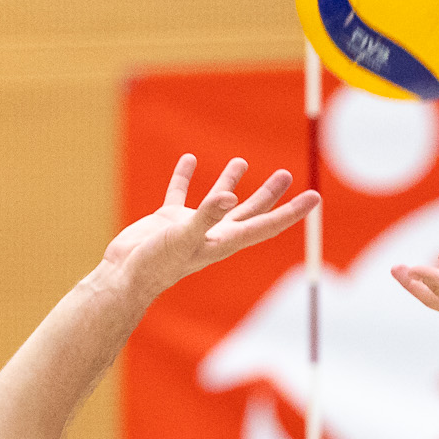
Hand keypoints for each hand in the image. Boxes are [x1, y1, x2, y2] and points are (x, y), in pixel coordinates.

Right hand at [103, 155, 317, 298]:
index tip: (314, 197)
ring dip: (230, 181)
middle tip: (286, 175)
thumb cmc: (155, 264)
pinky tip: (190, 161)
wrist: (123, 277)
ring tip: (241, 161)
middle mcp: (213, 233)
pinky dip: (185, 177)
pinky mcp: (168, 219)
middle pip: (250, 212)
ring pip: (218, 201)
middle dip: (269, 195)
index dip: (292, 212)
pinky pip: (180, 194)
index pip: (266, 224)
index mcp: (224, 241)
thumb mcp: (182, 237)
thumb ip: (206, 216)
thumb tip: (229, 197)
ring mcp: (191, 226)